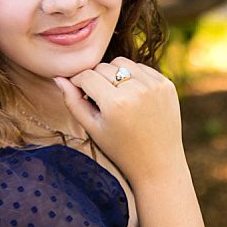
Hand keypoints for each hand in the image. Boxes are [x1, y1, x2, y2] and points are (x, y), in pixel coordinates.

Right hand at [53, 57, 184, 187]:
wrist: (158, 164)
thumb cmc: (120, 149)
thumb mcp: (92, 128)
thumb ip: (73, 102)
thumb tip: (58, 78)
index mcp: (116, 103)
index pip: (87, 76)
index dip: (77, 82)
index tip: (78, 92)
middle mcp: (137, 90)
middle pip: (103, 67)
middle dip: (96, 78)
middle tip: (98, 99)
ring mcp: (155, 86)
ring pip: (122, 63)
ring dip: (114, 74)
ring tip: (115, 94)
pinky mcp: (167, 85)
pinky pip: (142, 68)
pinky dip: (133, 77)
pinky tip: (133, 96)